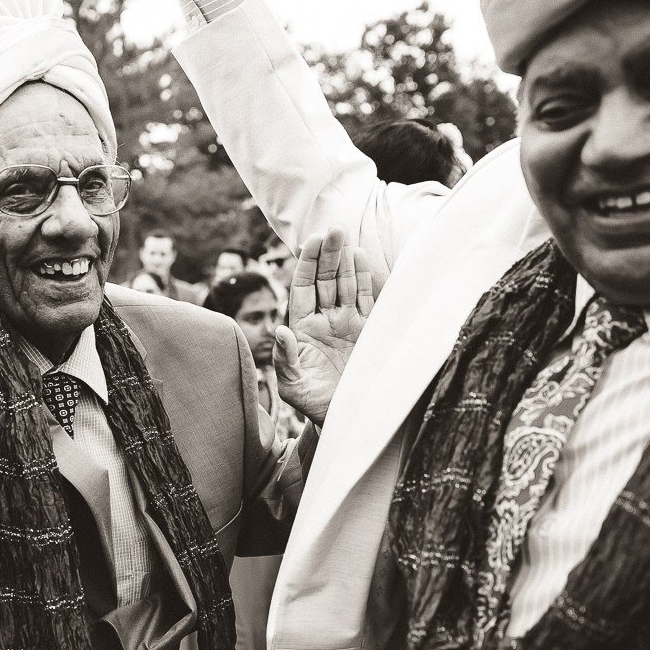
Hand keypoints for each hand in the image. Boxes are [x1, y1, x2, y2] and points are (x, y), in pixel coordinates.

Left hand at [274, 228, 374, 424]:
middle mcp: (326, 320)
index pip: (303, 288)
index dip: (307, 264)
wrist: (346, 419)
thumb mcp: (294, 386)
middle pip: (325, 280)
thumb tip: (279, 331)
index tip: (311, 241)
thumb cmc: (314, 404)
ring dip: (346, 260)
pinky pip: (368, 298)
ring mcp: (349, 323)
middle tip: (333, 229)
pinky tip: (362, 257)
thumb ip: (285, 359)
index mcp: (303, 328)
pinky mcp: (370, 330)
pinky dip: (366, 278)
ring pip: (346, 284)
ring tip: (345, 234)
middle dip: (328, 255)